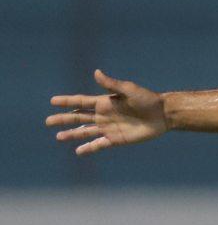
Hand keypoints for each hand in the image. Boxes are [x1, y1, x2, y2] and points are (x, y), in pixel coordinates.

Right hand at [46, 69, 167, 155]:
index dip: (67, 101)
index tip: (52, 101)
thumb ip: (111, 84)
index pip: (81, 101)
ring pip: (85, 132)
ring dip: (72, 134)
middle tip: (48, 121)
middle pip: (79, 117)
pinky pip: (99, 144)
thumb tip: (96, 72)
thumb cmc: (147, 99)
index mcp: (104, 102)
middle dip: (63, 119)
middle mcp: (104, 115)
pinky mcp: (117, 139)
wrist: (163, 115)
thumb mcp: (129, 90)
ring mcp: (109, 128)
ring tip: (58, 137)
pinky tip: (78, 151)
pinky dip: (89, 148)